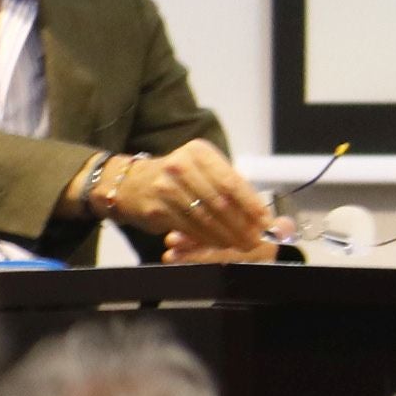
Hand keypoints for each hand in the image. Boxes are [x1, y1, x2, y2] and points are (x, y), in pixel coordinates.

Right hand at [114, 139, 274, 256]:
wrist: (130, 183)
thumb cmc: (177, 177)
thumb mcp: (201, 169)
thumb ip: (229, 185)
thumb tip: (261, 213)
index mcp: (198, 152)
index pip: (231, 181)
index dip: (250, 204)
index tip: (265, 220)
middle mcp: (180, 166)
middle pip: (220, 201)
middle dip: (242, 224)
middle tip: (256, 239)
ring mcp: (165, 188)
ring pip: (205, 217)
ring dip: (227, 235)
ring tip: (242, 244)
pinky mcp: (156, 209)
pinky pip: (189, 228)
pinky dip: (208, 238)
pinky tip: (220, 244)